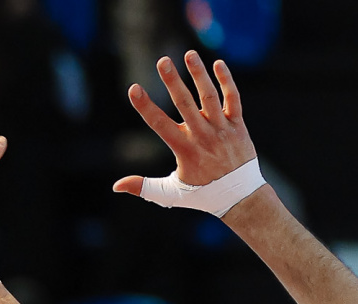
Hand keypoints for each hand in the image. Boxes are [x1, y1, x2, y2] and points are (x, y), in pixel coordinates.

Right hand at [113, 51, 255, 194]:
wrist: (240, 195)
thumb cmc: (202, 194)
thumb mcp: (170, 193)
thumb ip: (143, 186)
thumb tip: (117, 186)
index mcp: (184, 150)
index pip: (160, 125)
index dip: (145, 106)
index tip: (134, 89)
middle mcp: (203, 136)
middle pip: (185, 104)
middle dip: (172, 82)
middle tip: (162, 61)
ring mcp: (221, 129)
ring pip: (209, 97)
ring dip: (199, 74)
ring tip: (189, 54)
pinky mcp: (237, 125)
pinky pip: (233, 99)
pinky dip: (227, 81)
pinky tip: (218, 64)